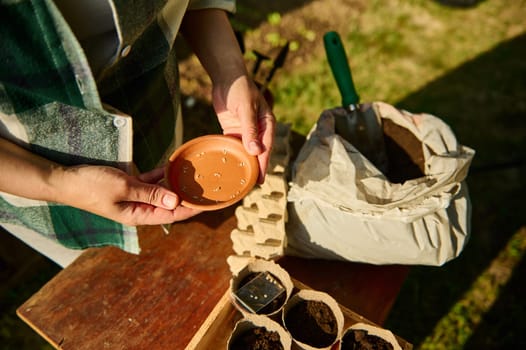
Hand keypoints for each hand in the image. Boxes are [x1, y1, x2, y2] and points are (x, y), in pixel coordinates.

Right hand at [59, 165, 200, 225]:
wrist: (65, 179)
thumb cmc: (92, 185)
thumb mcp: (124, 188)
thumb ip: (151, 194)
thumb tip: (176, 200)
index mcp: (139, 215)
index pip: (173, 214)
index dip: (193, 208)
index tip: (210, 202)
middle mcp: (140, 208)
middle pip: (170, 203)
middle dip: (188, 195)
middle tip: (208, 185)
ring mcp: (134, 197)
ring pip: (162, 191)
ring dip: (175, 182)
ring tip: (194, 174)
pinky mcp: (128, 185)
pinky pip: (150, 181)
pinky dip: (160, 174)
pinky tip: (172, 165)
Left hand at [212, 74, 274, 181]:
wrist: (226, 78)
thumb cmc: (240, 90)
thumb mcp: (246, 109)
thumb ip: (250, 129)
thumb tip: (256, 151)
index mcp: (267, 124)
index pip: (266, 148)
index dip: (263, 165)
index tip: (260, 180)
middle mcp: (258, 130)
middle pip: (257, 153)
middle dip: (254, 168)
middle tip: (248, 186)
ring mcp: (246, 131)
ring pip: (245, 151)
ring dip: (243, 164)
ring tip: (238, 180)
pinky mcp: (233, 130)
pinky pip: (233, 146)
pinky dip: (231, 155)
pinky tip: (227, 166)